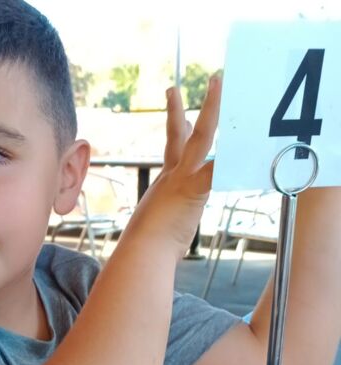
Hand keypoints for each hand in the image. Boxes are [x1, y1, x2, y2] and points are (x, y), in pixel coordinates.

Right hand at [126, 77, 221, 259]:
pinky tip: (250, 145)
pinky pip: (217, 170)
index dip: (180, 128)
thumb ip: (163, 227)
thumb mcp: (156, 231)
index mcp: (165, 184)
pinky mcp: (191, 191)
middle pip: (180, 135)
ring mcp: (180, 181)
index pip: (175, 150)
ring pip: (199, 138)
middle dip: (184, 108)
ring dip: (211, 111)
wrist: (141, 253)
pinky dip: (233, 161)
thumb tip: (157, 243)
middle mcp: (171, 177)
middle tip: (202, 85)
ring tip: (220, 84)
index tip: (185, 115)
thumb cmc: (147, 249)